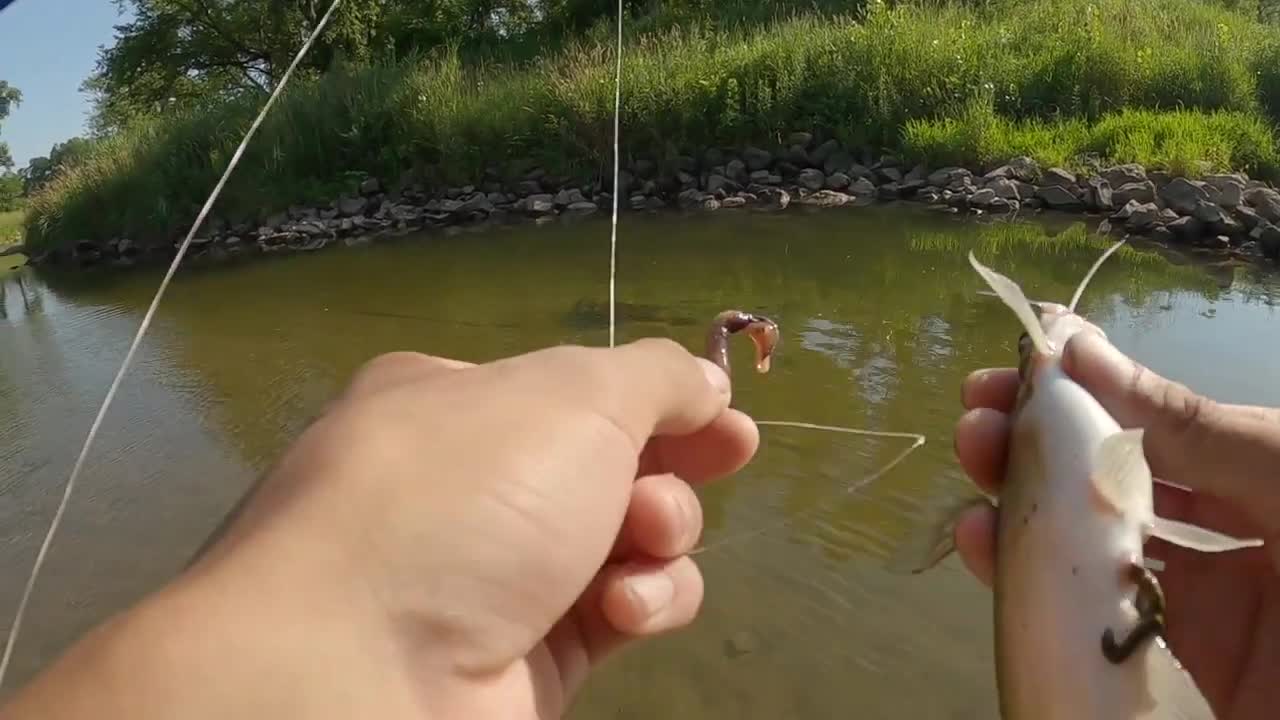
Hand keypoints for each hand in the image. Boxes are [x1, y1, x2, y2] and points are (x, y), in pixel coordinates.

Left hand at [3, 340, 757, 719]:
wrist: (359, 667)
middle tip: (724, 461)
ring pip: (625, 543)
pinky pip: (615, 615)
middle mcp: (472, 488)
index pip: (576, 392)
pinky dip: (639, 605)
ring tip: (645, 539)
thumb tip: (704, 383)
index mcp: (457, 404)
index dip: (659, 400)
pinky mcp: (527, 659)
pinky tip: (621, 608)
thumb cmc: (467, 493)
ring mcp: (497, 578)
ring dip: (661, 535)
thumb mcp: (572, 394)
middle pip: (609, 466)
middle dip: (671, 467)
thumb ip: (653, 378)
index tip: (728, 418)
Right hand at [951, 329, 1279, 718]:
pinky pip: (1089, 630)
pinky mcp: (1174, 680)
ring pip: (1088, 553)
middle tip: (979, 412)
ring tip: (971, 464)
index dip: (1091, 390)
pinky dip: (1028, 587)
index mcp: (1274, 484)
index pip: (1163, 428)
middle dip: (1041, 442)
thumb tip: (1079, 350)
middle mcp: (1236, 545)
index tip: (1023, 358)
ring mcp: (1200, 617)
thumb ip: (1186, 425)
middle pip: (1116, 485)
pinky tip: (982, 544)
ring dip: (1018, 506)